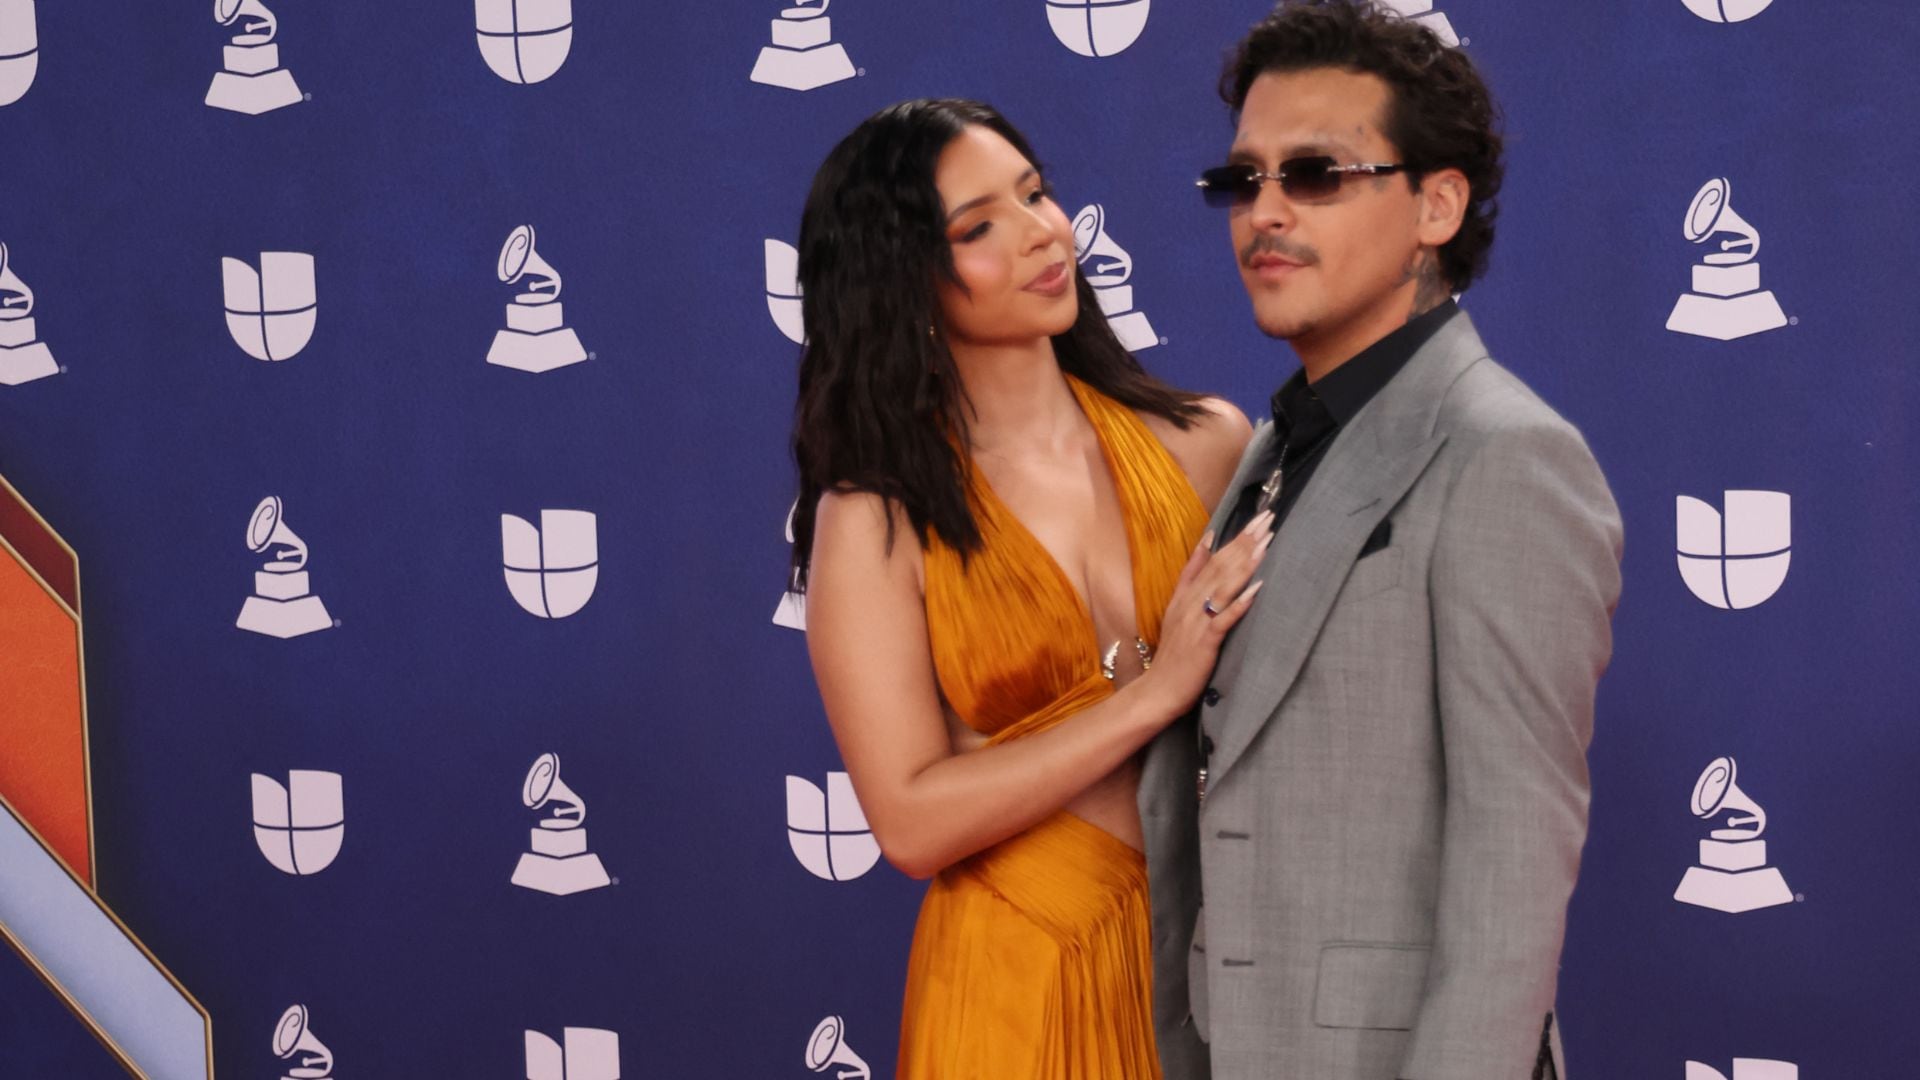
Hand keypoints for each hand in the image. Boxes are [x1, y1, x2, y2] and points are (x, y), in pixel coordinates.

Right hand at [1135, 509, 1272, 717]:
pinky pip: (1224, 619)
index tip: (1259, 516)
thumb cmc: (1175, 654)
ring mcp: (1197, 621)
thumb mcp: (1178, 608)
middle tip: (1269, 518)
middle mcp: (1191, 603)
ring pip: (1223, 586)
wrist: (1158, 690)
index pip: (1214, 559)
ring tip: (1266, 543)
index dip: (1237, 537)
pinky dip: (1240, 603)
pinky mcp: (1204, 642)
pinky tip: (1257, 589)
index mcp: (1186, 595)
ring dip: (1246, 564)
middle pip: (1221, 566)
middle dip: (1246, 541)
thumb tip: (1207, 540)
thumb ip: (1192, 575)